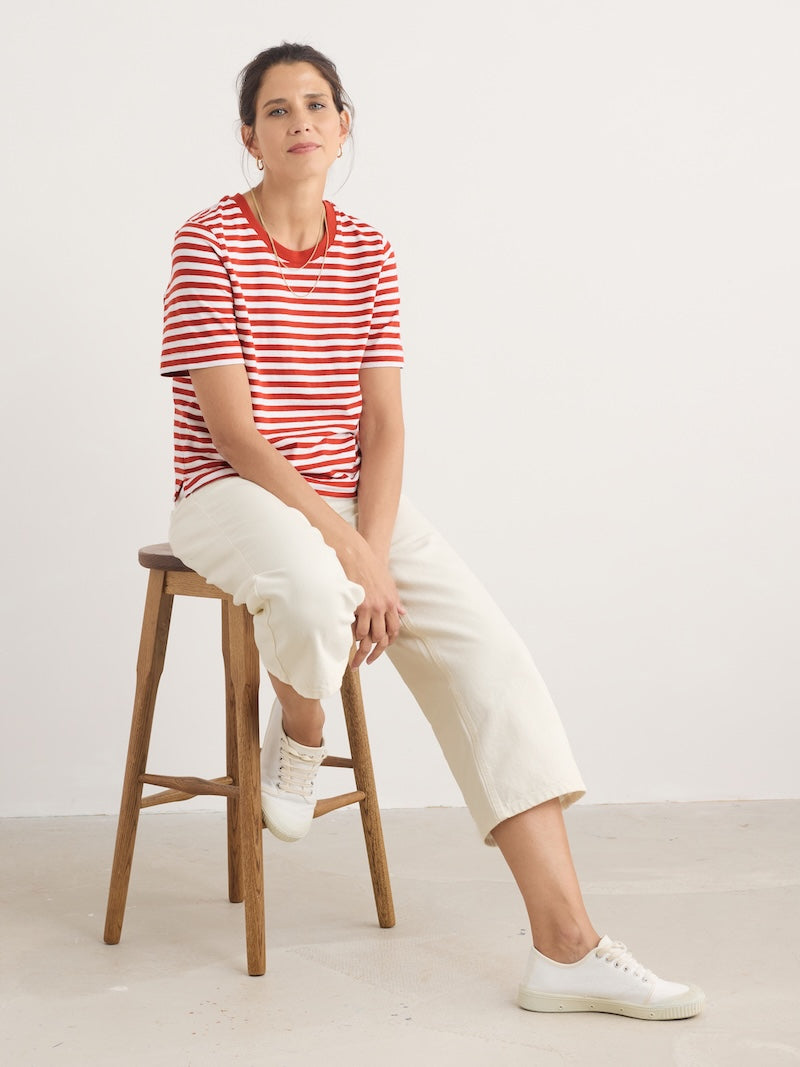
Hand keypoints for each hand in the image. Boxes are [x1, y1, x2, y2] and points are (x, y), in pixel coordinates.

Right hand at [336, 534, 404, 668]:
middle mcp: (382, 607)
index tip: (379, 652)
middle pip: (381, 637)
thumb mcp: (388, 584)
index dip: (387, 644)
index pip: (393, 630)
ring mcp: (369, 607)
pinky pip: (354, 626)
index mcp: (392, 603)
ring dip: (360, 649)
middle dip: (373, 654)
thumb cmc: (371, 567)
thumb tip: (402, 613)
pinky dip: (350, 637)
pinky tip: (346, 644)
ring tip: (353, 659)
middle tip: (364, 663)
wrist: (357, 554)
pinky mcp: (356, 604)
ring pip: (367, 635)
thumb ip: (395, 601)